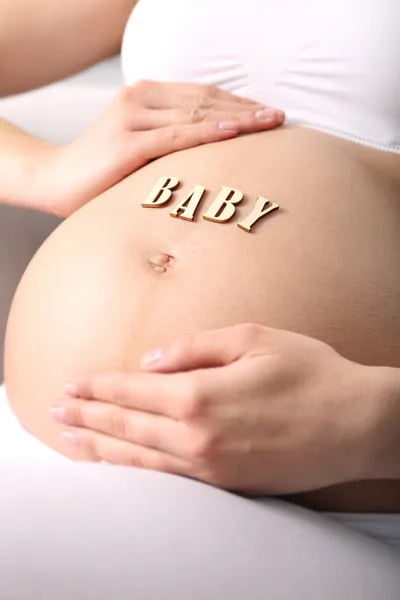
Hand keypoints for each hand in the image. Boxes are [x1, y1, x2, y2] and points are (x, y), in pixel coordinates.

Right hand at [39, 81, 284, 217]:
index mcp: (146, 96)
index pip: (203, 95)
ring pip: (196, 114)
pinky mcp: (126, 144)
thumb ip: (170, 140)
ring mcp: (132, 119)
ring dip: (237, 118)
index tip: (269, 113)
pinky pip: (175, 136)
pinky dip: (206, 133)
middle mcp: (140, 99)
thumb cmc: (103, 170)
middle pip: (206, 100)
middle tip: (280, 118)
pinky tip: (233, 132)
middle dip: (246, 109)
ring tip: (269, 123)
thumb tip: (214, 153)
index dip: (239, 102)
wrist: (56, 181)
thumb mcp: (141, 148)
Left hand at [54, 324, 377, 495]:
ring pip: (139, 460)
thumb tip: (152, 360)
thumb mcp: (254, 339)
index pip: (132, 391)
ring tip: (72, 442)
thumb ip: (196, 348)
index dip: (98, 387)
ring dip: (101, 449)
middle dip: (87, 418)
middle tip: (56, 412)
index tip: (71, 385)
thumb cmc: (311, 372)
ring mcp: (209, 468)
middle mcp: (197, 437)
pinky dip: (134, 472)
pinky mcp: (225, 485)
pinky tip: (119, 466)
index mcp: (201, 395)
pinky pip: (166, 481)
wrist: (357, 424)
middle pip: (126, 427)